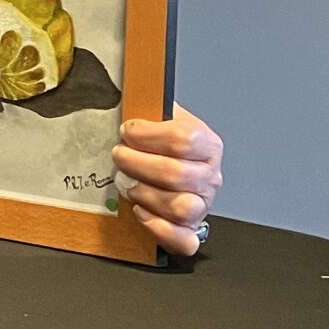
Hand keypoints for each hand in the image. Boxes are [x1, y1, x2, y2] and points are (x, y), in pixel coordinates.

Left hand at [114, 104, 221, 257]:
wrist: (172, 162)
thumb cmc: (161, 141)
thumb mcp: (160, 115)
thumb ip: (148, 106)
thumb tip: (129, 87)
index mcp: (207, 144)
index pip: (184, 140)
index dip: (148, 135)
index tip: (127, 130)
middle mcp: (210, 176)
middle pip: (177, 174)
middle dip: (137, 164)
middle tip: (119, 156)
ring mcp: (203, 204)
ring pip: (181, 207)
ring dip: (145, 194)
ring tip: (128, 183)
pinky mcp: (191, 229)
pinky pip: (183, 240)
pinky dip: (159, 229)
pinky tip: (141, 212)